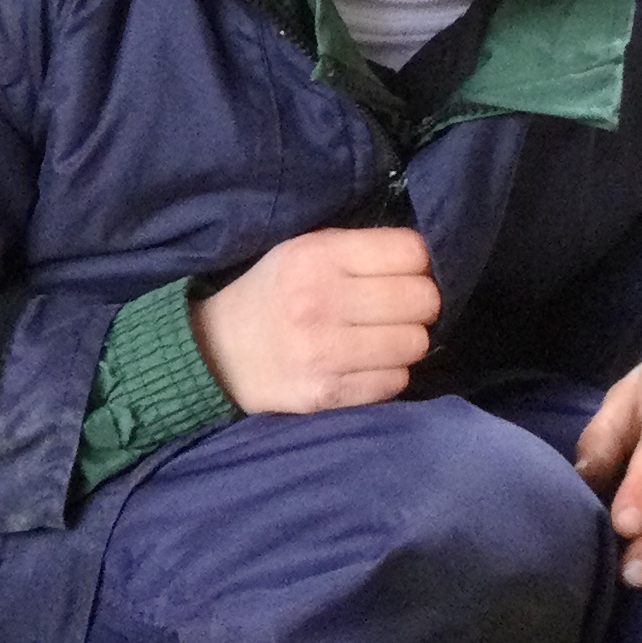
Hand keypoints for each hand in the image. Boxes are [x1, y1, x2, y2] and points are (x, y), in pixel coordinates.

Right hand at [192, 227, 439, 415]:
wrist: (216, 353)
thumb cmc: (272, 295)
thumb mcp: (301, 251)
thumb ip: (357, 249)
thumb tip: (425, 262)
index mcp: (315, 256)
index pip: (411, 252)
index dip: (418, 263)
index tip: (404, 274)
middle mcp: (320, 301)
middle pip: (422, 300)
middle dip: (420, 305)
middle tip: (400, 310)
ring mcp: (323, 352)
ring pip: (415, 344)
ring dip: (406, 342)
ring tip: (382, 339)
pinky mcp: (325, 393)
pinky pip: (395, 382)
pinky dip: (389, 373)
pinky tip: (366, 364)